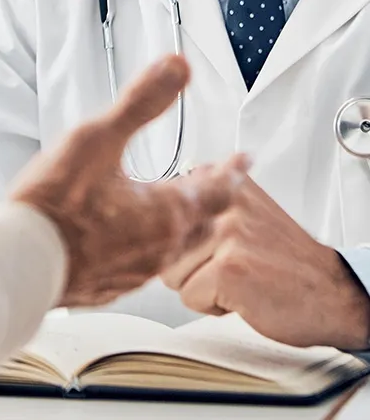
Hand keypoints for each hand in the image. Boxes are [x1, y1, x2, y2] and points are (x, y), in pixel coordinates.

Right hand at [11, 54, 249, 306]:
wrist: (17, 263)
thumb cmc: (54, 204)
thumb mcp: (97, 137)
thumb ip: (141, 101)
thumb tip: (177, 66)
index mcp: (165, 213)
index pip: (218, 189)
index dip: (234, 170)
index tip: (244, 159)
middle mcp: (158, 248)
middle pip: (204, 223)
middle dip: (212, 198)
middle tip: (215, 181)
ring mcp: (133, 273)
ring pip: (175, 249)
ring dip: (183, 224)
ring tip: (175, 208)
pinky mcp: (108, 286)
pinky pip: (143, 266)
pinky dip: (149, 246)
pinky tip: (129, 240)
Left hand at [161, 175, 369, 348]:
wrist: (333, 294)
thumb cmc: (284, 259)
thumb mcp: (243, 210)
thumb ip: (202, 198)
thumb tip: (155, 198)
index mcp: (220, 181)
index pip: (161, 212)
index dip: (181, 240)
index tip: (208, 244)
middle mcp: (221, 200)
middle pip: (162, 245)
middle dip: (188, 265)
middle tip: (229, 266)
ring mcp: (224, 232)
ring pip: (170, 273)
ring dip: (199, 286)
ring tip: (235, 279)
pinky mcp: (227, 268)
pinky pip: (189, 297)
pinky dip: (213, 307)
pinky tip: (244, 296)